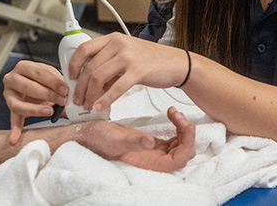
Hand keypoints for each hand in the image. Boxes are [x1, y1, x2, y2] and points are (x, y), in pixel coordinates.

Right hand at [3, 60, 68, 144]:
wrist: (32, 83)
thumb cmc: (41, 79)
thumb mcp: (49, 75)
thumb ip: (56, 81)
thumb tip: (68, 90)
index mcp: (23, 66)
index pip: (38, 72)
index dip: (53, 81)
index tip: (65, 89)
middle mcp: (12, 79)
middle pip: (28, 87)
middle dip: (47, 94)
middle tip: (62, 100)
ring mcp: (8, 94)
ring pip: (19, 104)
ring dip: (36, 110)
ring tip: (49, 112)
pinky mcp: (10, 107)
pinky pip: (13, 119)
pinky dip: (14, 130)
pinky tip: (14, 139)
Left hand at [68, 33, 188, 112]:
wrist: (175, 63)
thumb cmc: (151, 60)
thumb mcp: (126, 55)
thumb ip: (109, 64)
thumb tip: (92, 82)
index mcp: (114, 39)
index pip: (85, 48)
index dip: (74, 64)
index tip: (72, 78)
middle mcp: (119, 44)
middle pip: (90, 66)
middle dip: (80, 86)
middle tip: (78, 99)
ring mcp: (128, 56)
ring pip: (98, 77)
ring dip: (90, 94)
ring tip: (87, 105)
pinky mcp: (138, 70)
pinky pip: (115, 87)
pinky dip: (104, 99)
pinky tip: (99, 106)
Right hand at [79, 107, 194, 172]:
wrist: (87, 134)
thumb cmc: (98, 140)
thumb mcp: (116, 139)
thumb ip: (134, 142)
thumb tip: (151, 143)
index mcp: (149, 163)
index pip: (179, 160)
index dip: (188, 144)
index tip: (189, 126)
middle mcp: (154, 160)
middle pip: (183, 152)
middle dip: (186, 134)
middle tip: (178, 115)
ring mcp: (154, 151)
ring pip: (179, 144)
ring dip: (182, 128)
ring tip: (174, 111)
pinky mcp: (150, 142)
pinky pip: (171, 138)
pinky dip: (175, 125)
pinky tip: (169, 113)